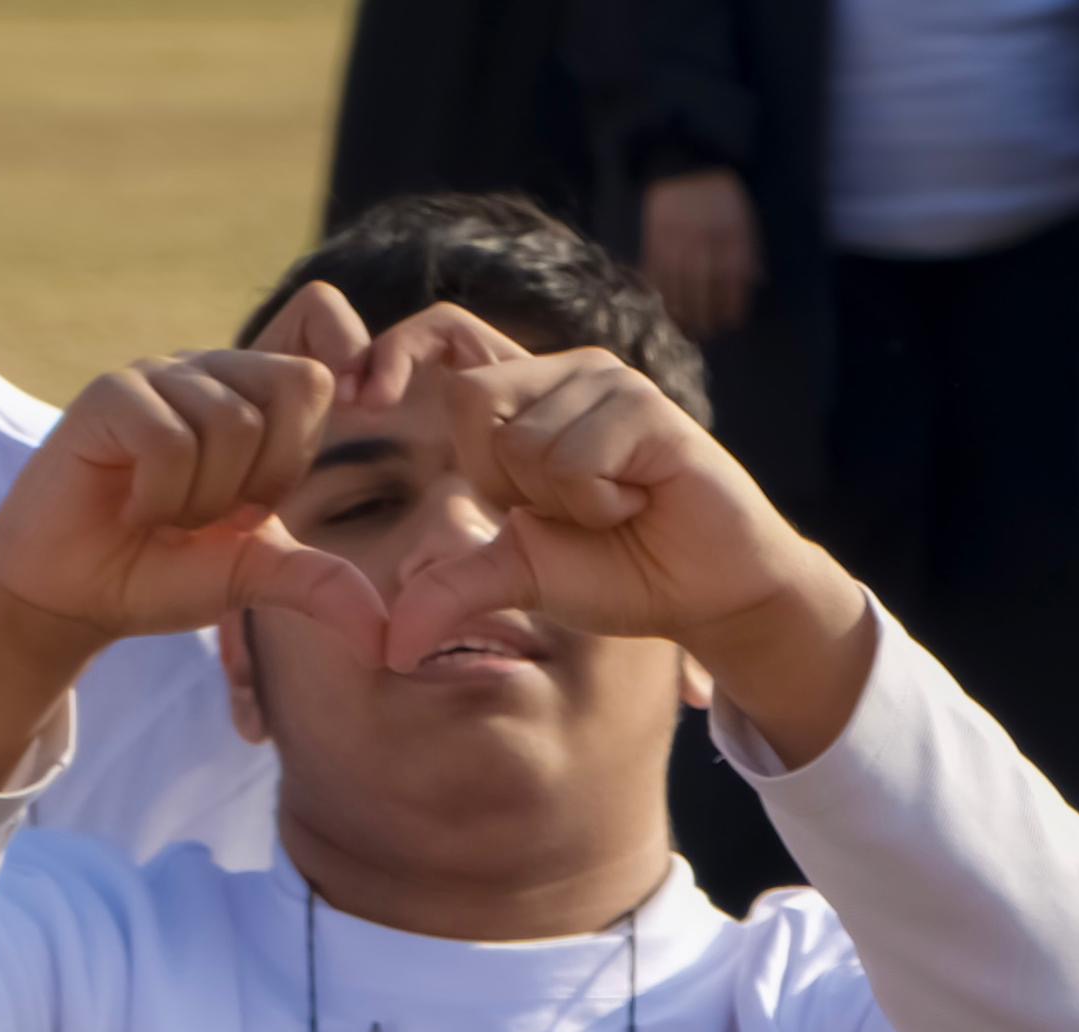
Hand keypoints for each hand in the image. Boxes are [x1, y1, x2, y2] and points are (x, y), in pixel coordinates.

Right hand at [0, 285, 392, 663]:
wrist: (76, 593)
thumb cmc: (165, 571)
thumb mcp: (258, 577)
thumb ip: (322, 586)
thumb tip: (384, 637)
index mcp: (254, 406)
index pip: (320, 370)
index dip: (331, 408)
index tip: (303, 470)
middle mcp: (208, 377)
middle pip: (294, 386)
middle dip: (268, 476)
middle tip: (218, 514)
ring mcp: (156, 378)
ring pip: (233, 421)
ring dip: (207, 497)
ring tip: (170, 515)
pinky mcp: (108, 395)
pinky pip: (169, 438)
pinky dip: (163, 495)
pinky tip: (137, 510)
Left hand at [356, 301, 867, 739]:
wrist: (714, 594)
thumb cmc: (626, 575)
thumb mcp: (523, 576)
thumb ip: (453, 588)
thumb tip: (386, 647)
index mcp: (526, 397)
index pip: (444, 337)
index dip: (398, 349)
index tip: (364, 393)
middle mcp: (563, 374)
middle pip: (473, 402)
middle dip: (511, 482)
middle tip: (579, 510)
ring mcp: (607, 382)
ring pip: (525, 440)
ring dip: (567, 502)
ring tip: (621, 508)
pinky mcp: (645, 406)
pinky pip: (574, 456)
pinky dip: (601, 500)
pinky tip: (646, 501)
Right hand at [639, 168, 763, 336]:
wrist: (689, 161)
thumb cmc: (724, 197)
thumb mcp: (746, 217)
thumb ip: (750, 248)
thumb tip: (756, 281)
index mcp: (731, 230)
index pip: (734, 276)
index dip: (732, 303)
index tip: (730, 323)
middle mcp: (704, 233)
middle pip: (704, 282)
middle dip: (705, 312)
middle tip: (706, 332)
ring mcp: (677, 231)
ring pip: (677, 276)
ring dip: (680, 306)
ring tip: (684, 326)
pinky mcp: (654, 228)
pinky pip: (654, 262)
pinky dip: (657, 285)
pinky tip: (662, 302)